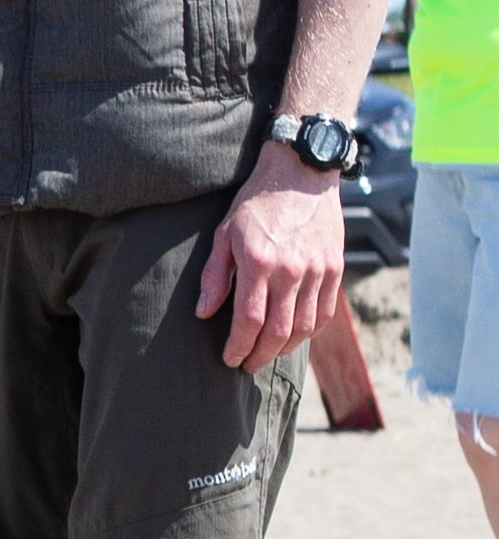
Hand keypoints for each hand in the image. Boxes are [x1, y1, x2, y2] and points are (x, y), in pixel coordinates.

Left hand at [197, 144, 345, 370]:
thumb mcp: (224, 233)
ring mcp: (317, 270)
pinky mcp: (334, 267)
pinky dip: (310, 331)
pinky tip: (295, 337)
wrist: (301, 173)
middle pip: (278, 332)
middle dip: (259, 355)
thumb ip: (214, 275)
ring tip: (268, 354)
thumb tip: (204, 312)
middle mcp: (291, 270)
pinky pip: (325, 312)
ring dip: (284, 349)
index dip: (238, 346)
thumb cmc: (256, 203)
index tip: (229, 358)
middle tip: (246, 365)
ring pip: (303, 328)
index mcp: (259, 262)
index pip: (249, 320)